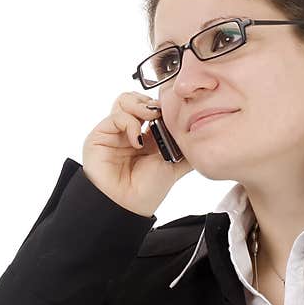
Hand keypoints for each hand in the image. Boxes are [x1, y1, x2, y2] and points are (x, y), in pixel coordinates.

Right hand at [81, 91, 193, 217]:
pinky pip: (117, 115)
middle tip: (163, 115)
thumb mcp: (175, 164)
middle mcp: (130, 130)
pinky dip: (130, 123)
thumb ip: (186, 146)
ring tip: (151, 120)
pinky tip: (138, 141)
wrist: (127, 206)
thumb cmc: (148, 189)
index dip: (165, 106)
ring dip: (141, 106)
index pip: (155, 106)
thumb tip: (202, 131)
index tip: (177, 111)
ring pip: (126, 99)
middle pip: (139, 97)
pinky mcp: (101, 134)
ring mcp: (115, 131)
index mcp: (148, 135)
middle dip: (154, 103)